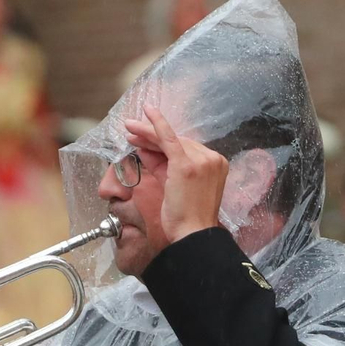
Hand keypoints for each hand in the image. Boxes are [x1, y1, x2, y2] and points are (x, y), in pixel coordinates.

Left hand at [125, 106, 225, 242]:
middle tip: (132, 130)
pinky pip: (169, 138)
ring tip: (130, 127)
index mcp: (214, 165)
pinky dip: (157, 124)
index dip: (162, 143)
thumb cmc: (186, 218)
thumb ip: (161, 166)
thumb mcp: (173, 187)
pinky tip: (148, 112)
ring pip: (170, 140)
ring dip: (148, 133)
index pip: (185, 148)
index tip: (146, 140)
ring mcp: (202, 161)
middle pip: (178, 142)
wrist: (193, 234)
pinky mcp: (187, 164)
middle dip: (152, 136)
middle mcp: (212, 159)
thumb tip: (145, 151)